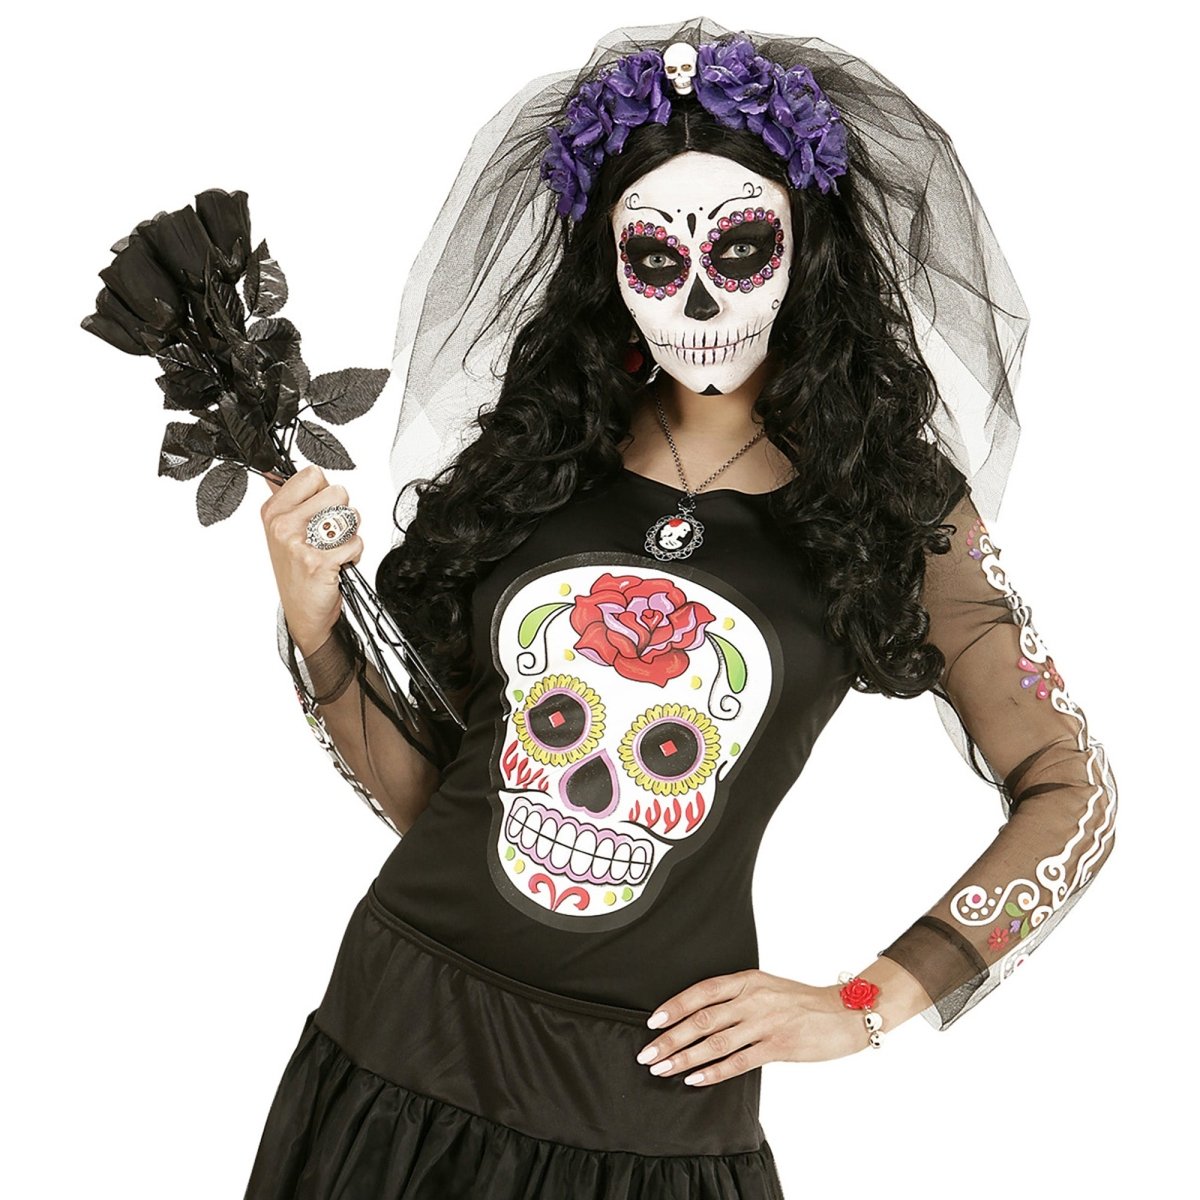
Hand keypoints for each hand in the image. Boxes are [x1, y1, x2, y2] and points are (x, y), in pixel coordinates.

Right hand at [260, 465, 363, 654]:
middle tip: (329, 534)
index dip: (325, 492)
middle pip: (337, 491)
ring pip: (350, 516)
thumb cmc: (297, 571)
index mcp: (273, 511)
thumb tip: (273, 470)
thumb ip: (286, 499)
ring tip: (333, 549)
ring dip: (350, 534)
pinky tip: (338, 564)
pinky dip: (354, 555)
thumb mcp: (282, 532)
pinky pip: (355, 543)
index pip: (313, 475)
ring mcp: (299, 543)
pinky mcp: (319, 562)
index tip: (318, 511)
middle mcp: (282, 524)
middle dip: (342, 512)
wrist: (302, 613)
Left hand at [634, 969, 868, 1087]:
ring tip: (662, 1069)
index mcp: (747, 980)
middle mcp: (753, 998)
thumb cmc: (802, 1002)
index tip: (652, 1021)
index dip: (674, 1006)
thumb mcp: (767, 987)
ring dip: (684, 1057)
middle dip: (670, 1038)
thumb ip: (737, 997)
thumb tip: (700, 1016)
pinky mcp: (779, 1046)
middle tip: (647, 1053)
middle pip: (702, 1019)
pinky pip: (739, 1061)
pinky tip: (695, 1079)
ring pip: (715, 1042)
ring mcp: (765, 1022)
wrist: (844, 1013)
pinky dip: (713, 1071)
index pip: (702, 992)